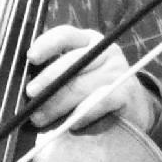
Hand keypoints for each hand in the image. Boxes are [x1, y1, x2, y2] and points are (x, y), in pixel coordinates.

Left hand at [25, 25, 158, 132]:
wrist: (131, 109)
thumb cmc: (94, 92)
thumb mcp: (76, 76)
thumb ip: (56, 76)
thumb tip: (29, 90)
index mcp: (88, 41)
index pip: (66, 35)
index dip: (47, 44)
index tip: (32, 58)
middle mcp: (105, 51)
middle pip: (72, 63)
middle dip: (48, 80)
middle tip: (30, 94)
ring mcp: (117, 71)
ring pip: (81, 86)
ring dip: (57, 105)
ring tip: (39, 119)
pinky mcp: (126, 92)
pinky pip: (98, 103)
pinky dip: (82, 115)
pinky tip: (72, 125)